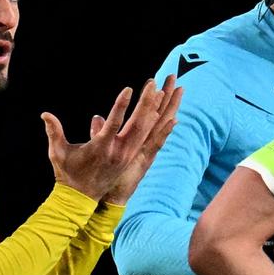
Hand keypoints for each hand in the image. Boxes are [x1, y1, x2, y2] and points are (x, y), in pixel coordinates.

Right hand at [40, 79, 170, 200]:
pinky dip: (160, 128)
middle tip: (153, 83)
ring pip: (146, 130)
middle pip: (137, 124)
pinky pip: (149, 140)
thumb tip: (44, 114)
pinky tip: (172, 117)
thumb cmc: (68, 174)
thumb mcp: (58, 153)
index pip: (114, 124)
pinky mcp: (132, 158)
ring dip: (155, 111)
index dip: (121, 106)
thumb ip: (54, 132)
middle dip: (146, 102)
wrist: (81, 198)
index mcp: (101, 148)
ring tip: (163, 92)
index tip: (128, 89)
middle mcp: (118, 152)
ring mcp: (128, 156)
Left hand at [105, 76, 182, 204]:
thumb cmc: (99, 175)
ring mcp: (145, 151)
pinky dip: (165, 131)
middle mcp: (143, 143)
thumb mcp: (96, 148)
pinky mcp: (144, 161)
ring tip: (178, 89)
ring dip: (169, 106)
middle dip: (167, 95)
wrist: (105, 199)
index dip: (155, 98)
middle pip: (158, 114)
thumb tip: (96, 118)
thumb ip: (99, 132)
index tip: (160, 81)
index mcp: (134, 139)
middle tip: (173, 75)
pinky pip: (156, 143)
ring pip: (160, 124)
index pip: (147, 114)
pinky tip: (173, 119)